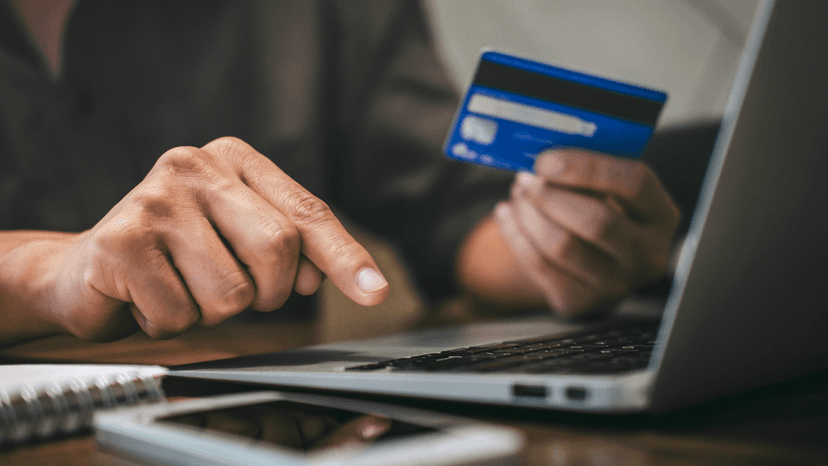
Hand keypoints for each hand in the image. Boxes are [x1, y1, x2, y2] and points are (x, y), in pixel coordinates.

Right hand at [47, 137, 388, 340]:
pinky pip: (181, 315)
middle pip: (277, 249)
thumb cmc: (176, 255)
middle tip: (230, 287)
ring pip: (231, 293)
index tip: (376, 292)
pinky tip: (148, 296)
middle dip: (264, 291)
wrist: (87, 270)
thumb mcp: (238, 239)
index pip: (306, 212)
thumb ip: (288, 249)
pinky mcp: (122, 241)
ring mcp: (155, 199)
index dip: (344, 255)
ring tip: (181, 286)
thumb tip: (317, 276)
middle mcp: (194, 165)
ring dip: (211, 311)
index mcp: (234, 159)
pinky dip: (170, 323)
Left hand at [493, 149, 679, 316]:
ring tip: (518, 195)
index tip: (547, 159)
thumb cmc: (599, 211)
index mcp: (662, 215)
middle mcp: (648, 254)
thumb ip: (587, 173)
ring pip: (562, 245)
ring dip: (529, 214)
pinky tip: (507, 214)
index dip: (586, 168)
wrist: (591, 263)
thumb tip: (544, 160)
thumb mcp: (608, 190)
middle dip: (551, 196)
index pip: (634, 184)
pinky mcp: (580, 302)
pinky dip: (515, 234)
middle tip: (526, 178)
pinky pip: (538, 264)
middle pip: (596, 221)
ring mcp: (616, 285)